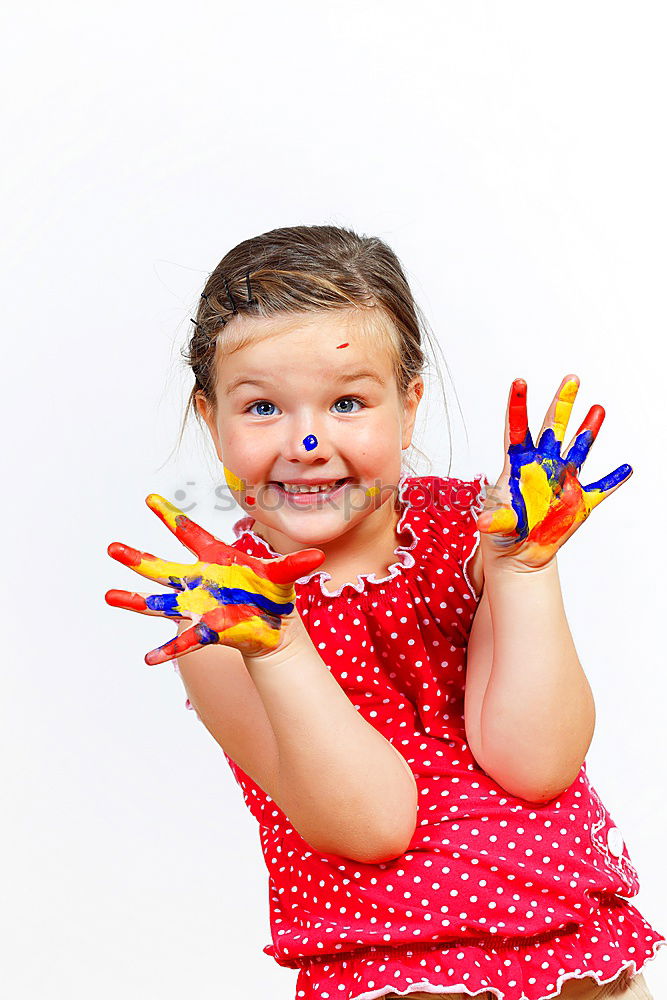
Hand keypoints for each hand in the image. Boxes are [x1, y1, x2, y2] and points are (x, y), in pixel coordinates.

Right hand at [105, 495, 324, 663]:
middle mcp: (200, 580)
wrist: (274, 627)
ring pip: (161, 602)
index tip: (149, 498)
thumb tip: (317, 556)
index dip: (170, 516)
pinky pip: (183, 640)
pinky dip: (167, 649)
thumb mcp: (283, 576)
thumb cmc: (273, 594)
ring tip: (109, 595)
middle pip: (163, 568)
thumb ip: (295, 565)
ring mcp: (199, 605)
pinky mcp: (205, 630)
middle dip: (137, 558)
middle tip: (112, 547)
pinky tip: (150, 658)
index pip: (190, 533)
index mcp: (216, 558)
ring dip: (135, 600)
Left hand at [477, 374, 631, 569]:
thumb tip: (485, 521)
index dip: (518, 406)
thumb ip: (496, 518)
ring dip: (589, 430)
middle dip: (562, 403)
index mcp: (518, 465)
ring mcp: (563, 480)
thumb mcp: (496, 526)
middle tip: (571, 378)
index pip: (517, 429)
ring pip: (579, 448)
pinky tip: (626, 468)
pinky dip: (613, 480)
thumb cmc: (503, 533)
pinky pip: (600, 488)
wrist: (520, 553)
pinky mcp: (579, 501)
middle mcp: (543, 466)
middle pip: (553, 428)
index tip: (519, 381)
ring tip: (598, 408)